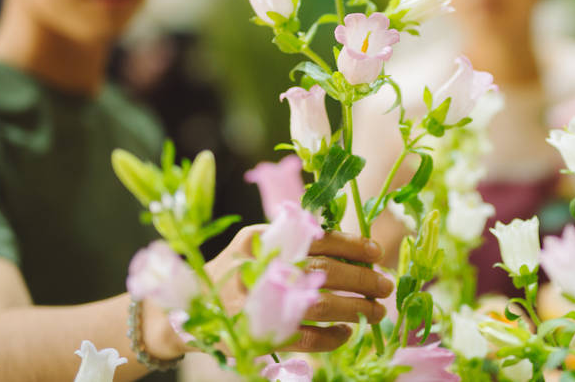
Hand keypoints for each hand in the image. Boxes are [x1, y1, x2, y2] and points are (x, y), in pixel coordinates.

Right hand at [206, 226, 393, 351]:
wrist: (189, 309)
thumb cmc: (237, 272)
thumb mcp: (258, 245)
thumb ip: (294, 240)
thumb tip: (352, 246)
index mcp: (261, 239)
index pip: (315, 237)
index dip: (351, 244)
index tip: (376, 251)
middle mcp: (259, 268)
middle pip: (323, 271)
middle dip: (361, 279)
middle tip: (385, 284)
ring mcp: (258, 303)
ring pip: (319, 305)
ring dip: (355, 309)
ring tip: (377, 310)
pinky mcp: (257, 335)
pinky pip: (305, 339)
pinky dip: (331, 338)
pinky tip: (346, 333)